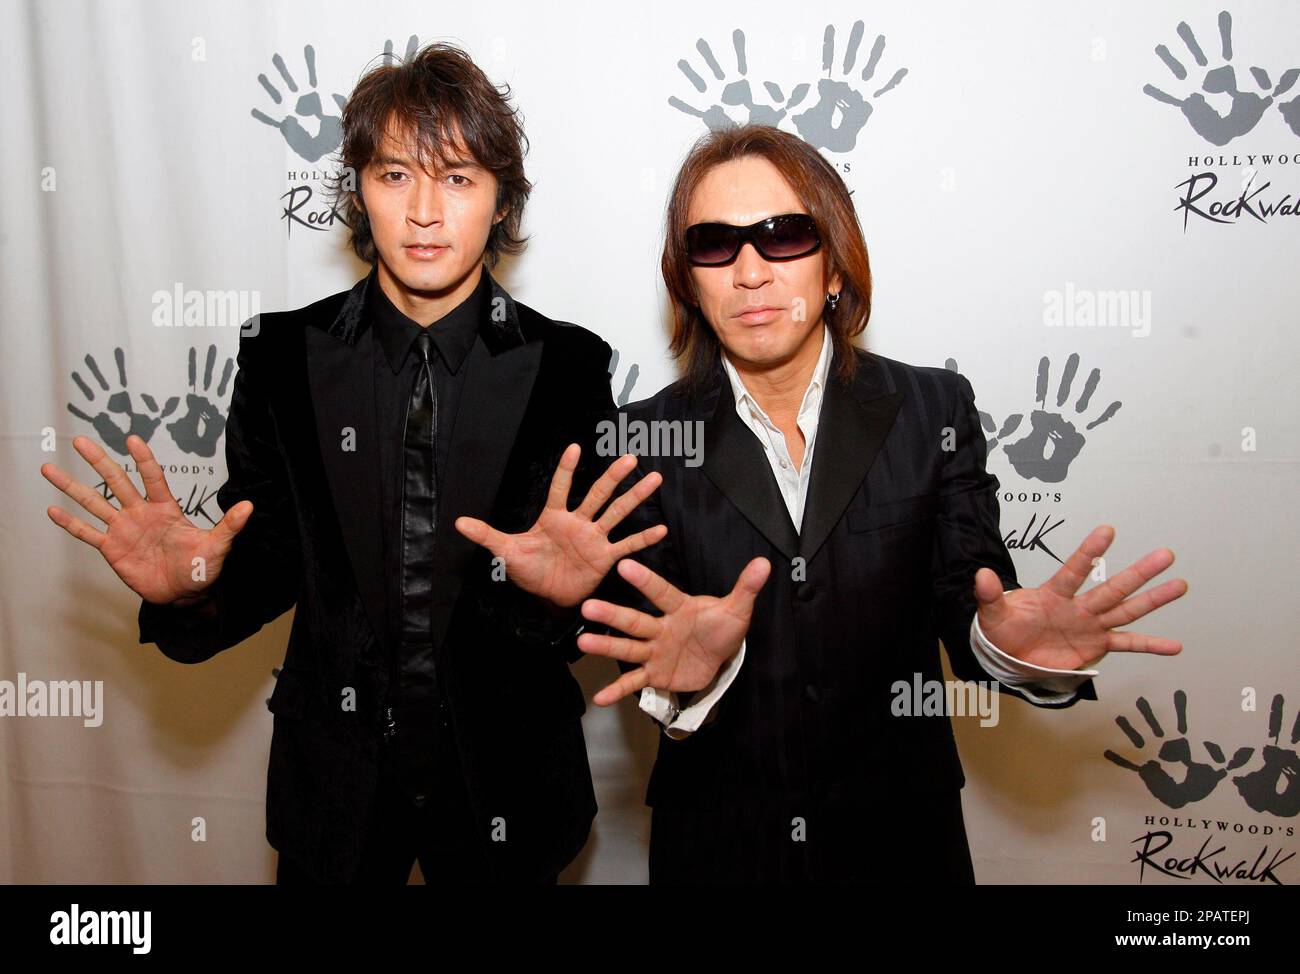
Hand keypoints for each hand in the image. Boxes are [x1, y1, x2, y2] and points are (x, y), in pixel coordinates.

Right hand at [40, 434, 252, 604]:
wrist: (184, 593)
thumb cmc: (202, 568)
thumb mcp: (218, 547)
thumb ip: (229, 526)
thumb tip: (249, 507)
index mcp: (165, 508)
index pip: (152, 478)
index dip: (143, 459)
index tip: (132, 439)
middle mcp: (140, 513)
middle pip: (116, 481)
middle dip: (99, 461)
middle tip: (80, 441)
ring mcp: (123, 529)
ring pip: (94, 502)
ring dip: (72, 487)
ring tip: (49, 469)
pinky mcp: (112, 548)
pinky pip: (88, 533)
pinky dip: (71, 523)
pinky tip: (52, 509)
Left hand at [454, 444, 667, 608]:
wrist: (546, 597)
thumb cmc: (528, 570)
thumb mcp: (506, 552)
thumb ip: (487, 535)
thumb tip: (457, 523)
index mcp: (553, 517)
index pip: (560, 489)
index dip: (566, 470)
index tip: (575, 448)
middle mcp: (577, 523)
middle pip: (598, 495)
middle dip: (613, 477)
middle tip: (630, 457)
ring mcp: (594, 539)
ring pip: (617, 513)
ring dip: (635, 497)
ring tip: (654, 479)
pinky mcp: (604, 558)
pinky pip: (626, 546)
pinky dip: (643, 539)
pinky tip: (661, 529)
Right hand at [576, 556, 771, 705]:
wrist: (719, 656)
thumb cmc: (722, 627)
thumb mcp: (737, 609)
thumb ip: (746, 587)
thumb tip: (765, 563)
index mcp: (679, 608)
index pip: (661, 592)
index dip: (645, 581)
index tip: (625, 566)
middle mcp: (661, 628)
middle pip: (635, 621)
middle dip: (613, 615)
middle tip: (588, 607)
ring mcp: (655, 651)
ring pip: (628, 648)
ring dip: (606, 646)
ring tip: (583, 643)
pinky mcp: (655, 673)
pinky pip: (634, 681)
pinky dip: (617, 690)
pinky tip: (600, 698)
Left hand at [976, 524, 1187, 669]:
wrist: (1011, 655)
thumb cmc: (1004, 629)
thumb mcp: (992, 613)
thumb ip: (990, 595)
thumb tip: (982, 575)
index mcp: (1054, 593)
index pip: (1074, 570)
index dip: (1089, 553)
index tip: (1107, 530)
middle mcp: (1079, 606)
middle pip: (1112, 587)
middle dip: (1139, 573)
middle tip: (1166, 554)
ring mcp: (1091, 624)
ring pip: (1127, 609)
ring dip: (1154, 599)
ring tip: (1180, 585)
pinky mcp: (1097, 644)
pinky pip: (1128, 644)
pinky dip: (1150, 645)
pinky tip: (1175, 645)